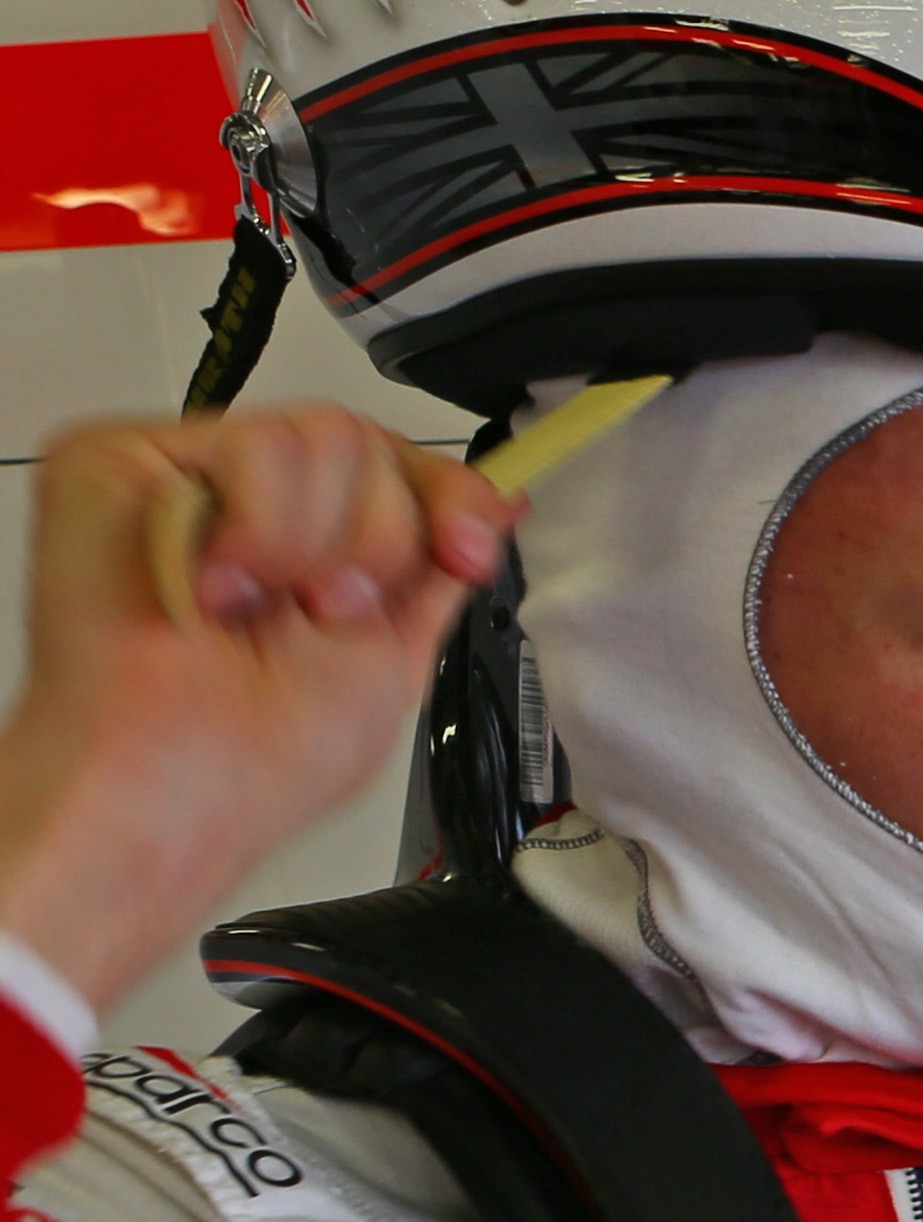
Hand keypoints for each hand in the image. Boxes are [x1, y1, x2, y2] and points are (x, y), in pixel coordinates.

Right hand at [0, 407, 515, 1019]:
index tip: (467, 553)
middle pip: (366, 443)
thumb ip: (435, 569)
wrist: (183, 783)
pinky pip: (254, 445)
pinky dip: (263, 529)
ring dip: (316, 547)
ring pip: (322, 437)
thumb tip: (500, 503)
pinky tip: (217, 588)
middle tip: (323, 610)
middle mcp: (245, 500)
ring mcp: (186, 476)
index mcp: (307, 543)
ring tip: (258, 609)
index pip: (399, 467)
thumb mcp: (393, 653)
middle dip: (376, 542)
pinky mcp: (122, 459)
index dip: (450, 498)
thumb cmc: (264, 757)